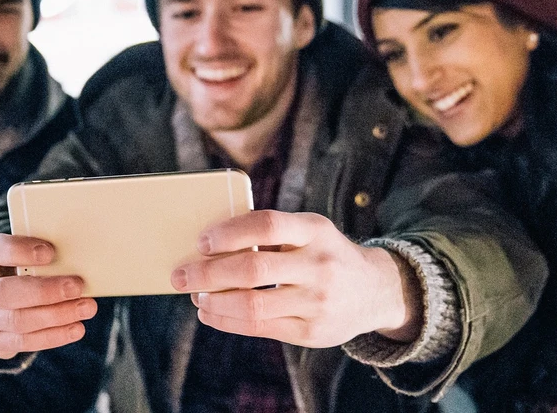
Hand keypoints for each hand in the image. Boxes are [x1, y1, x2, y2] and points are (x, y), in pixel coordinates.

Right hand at [0, 233, 98, 358]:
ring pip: (17, 320)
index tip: (51, 252)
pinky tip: (76, 328)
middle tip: (77, 286)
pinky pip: (24, 342)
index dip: (18, 250)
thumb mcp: (18, 257)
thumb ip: (38, 257)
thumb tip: (76, 259)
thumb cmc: (14, 270)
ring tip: (86, 308)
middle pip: (4, 292)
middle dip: (45, 291)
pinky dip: (54, 336)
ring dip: (56, 315)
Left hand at [170, 210, 421, 347]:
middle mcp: (319, 265)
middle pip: (253, 268)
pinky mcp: (311, 332)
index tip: (202, 242)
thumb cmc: (324, 254)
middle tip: (181, 275)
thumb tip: (209, 243)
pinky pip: (259, 328)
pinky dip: (226, 321)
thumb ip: (271, 233)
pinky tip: (210, 314)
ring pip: (252, 304)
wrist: (375, 290)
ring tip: (196, 297)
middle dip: (208, 273)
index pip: (266, 225)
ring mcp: (317, 301)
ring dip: (214, 301)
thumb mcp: (310, 232)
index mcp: (315, 230)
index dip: (229, 232)